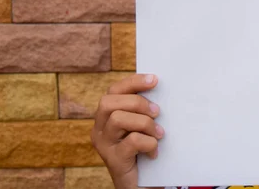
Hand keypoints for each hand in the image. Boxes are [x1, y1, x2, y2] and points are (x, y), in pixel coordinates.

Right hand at [91, 74, 163, 188]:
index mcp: (106, 116)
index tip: (154, 79)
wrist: (141, 184)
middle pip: (109, 102)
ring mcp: (104, 145)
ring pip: (118, 119)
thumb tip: (159, 86)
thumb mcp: (141, 126)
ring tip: (158, 133)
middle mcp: (99, 129)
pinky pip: (131, 141)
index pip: (113, 90)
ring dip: (144, 123)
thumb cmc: (143, 150)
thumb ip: (143, 109)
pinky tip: (154, 152)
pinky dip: (148, 143)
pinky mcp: (113, 160)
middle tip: (157, 112)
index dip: (133, 82)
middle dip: (137, 102)